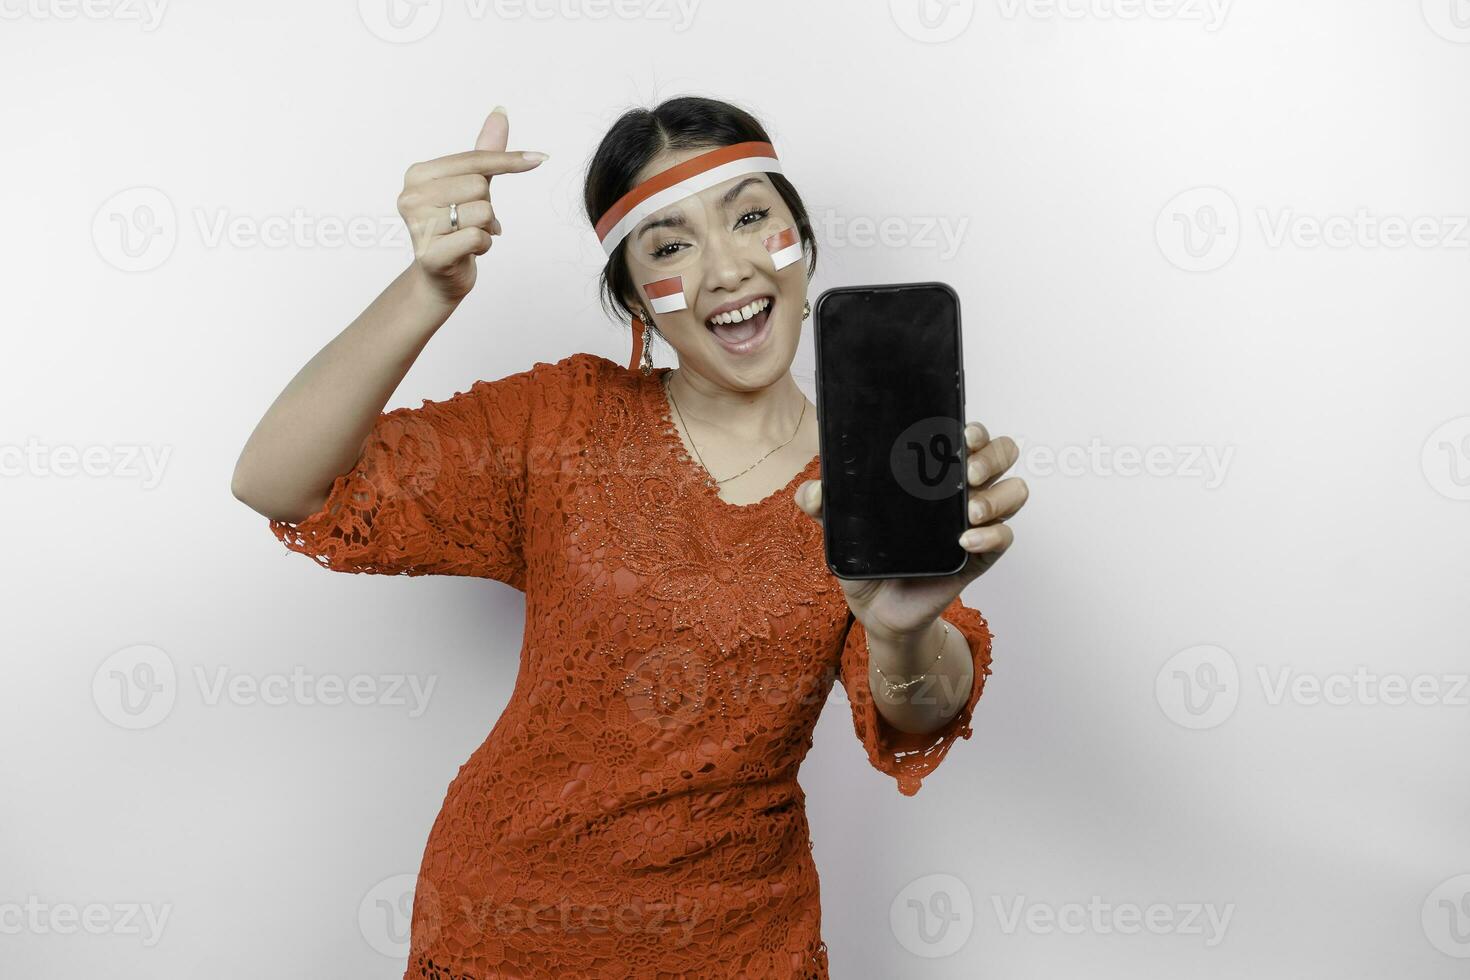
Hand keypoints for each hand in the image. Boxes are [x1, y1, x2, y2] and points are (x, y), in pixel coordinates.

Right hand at [396, 106, 548, 304]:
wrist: (440, 277)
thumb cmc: (456, 228)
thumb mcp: (471, 187)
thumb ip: (484, 153)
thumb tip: (500, 113)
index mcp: (417, 175)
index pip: (473, 160)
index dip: (508, 161)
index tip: (539, 159)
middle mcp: (411, 197)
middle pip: (479, 186)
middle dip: (487, 205)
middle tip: (471, 220)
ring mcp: (417, 226)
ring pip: (482, 212)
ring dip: (487, 228)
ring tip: (469, 236)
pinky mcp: (430, 254)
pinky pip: (478, 237)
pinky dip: (484, 245)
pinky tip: (468, 250)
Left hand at [795, 422, 1026, 641]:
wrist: (875, 607)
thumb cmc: (866, 557)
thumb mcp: (840, 526)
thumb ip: (822, 503)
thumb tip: (812, 491)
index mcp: (934, 472)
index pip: (967, 436)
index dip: (973, 428)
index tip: (960, 433)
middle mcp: (962, 490)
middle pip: (1003, 453)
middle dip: (993, 454)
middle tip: (968, 470)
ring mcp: (976, 522)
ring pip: (1014, 491)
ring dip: (998, 495)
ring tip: (969, 511)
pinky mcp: (981, 555)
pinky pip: (1004, 537)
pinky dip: (991, 535)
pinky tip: (964, 541)